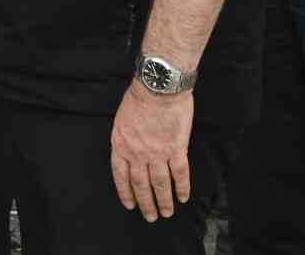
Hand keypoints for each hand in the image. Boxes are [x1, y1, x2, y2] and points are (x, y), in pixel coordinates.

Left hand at [110, 81, 193, 222]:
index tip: (130, 204)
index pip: (120, 175)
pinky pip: (180, 174)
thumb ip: (125, 139)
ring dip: (164, 201)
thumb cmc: (138, 98)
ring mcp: (157, 153)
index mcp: (120, 144)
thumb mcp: (121, 120)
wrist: (158, 88)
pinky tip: (183, 197)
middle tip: (150, 216)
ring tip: (167, 213)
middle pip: (140, 183)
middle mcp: (137, 153)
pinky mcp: (176, 149)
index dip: (125, 191)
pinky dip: (182, 187)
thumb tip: (129, 152)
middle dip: (145, 202)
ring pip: (160, 183)